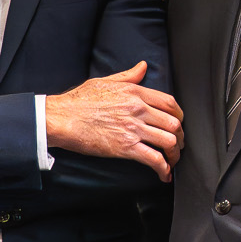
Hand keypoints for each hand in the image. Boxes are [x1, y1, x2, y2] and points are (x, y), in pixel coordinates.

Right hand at [44, 61, 184, 180]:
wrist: (60, 118)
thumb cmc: (78, 101)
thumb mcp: (106, 81)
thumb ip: (129, 76)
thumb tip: (143, 67)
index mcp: (135, 93)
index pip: (169, 102)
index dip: (179, 115)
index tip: (178, 123)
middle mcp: (138, 109)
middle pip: (173, 123)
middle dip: (180, 137)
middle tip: (178, 145)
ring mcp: (133, 129)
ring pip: (168, 141)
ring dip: (174, 154)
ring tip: (172, 161)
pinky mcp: (125, 147)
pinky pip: (154, 159)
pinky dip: (164, 169)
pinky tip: (164, 174)